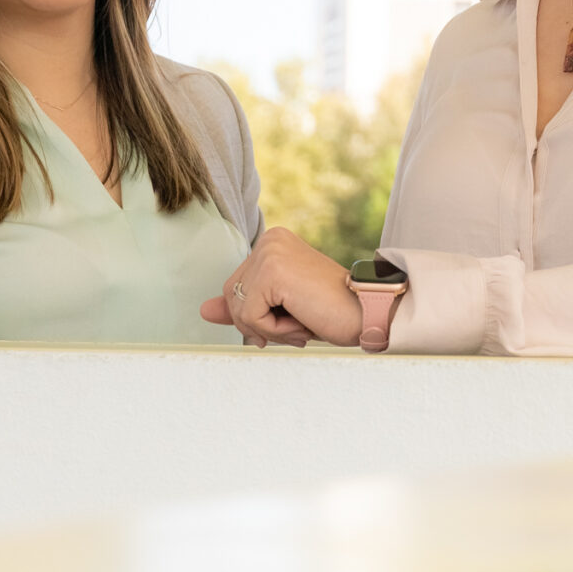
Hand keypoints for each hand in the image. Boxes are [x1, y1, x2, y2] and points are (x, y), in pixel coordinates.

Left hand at [201, 227, 363, 347]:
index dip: (256, 316)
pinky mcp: (273, 271)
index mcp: (272, 244)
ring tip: (303, 323)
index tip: (290, 320)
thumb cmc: (332, 313)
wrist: (368, 314)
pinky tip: (303, 322)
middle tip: (299, 324)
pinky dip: (274, 330)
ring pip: (237, 308)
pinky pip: (249, 316)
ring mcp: (270, 253)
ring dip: (269, 328)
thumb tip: (204, 310)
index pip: (235, 288)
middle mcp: (269, 241)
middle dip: (258, 323)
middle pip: (230, 296)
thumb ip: (242, 308)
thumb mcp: (280, 311)